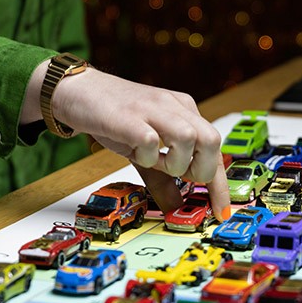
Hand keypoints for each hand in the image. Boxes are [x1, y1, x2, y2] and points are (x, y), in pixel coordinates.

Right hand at [52, 68, 230, 216]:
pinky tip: (134, 152)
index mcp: (184, 111)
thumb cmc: (115, 118)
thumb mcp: (145, 150)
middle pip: (212, 140)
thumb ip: (162, 179)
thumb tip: (177, 207)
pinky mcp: (128, 117)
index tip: (221, 211)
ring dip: (174, 163)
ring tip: (154, 162)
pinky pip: (151, 142)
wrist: (80, 91)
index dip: (220, 184)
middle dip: (201, 171)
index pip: (214, 147)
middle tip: (179, 177)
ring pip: (188, 138)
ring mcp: (152, 109)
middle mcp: (173, 106)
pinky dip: (147, 157)